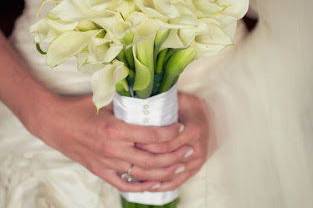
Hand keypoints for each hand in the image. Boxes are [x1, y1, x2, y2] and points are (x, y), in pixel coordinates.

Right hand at [25, 95, 192, 191]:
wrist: (53, 123)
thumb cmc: (78, 109)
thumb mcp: (103, 99)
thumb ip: (125, 100)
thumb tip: (146, 94)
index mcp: (115, 129)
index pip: (151, 134)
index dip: (170, 132)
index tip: (181, 127)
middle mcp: (113, 149)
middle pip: (152, 158)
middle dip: (175, 156)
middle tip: (189, 151)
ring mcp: (107, 163)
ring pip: (142, 174)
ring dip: (164, 172)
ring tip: (180, 167)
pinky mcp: (100, 171)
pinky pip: (124, 184)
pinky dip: (141, 186)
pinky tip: (155, 183)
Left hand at [138, 92, 215, 190]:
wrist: (205, 116)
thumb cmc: (189, 106)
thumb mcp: (179, 98)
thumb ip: (164, 98)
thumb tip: (140, 94)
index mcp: (194, 130)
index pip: (167, 143)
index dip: (149, 144)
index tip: (133, 141)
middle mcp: (197, 148)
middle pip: (167, 159)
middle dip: (147, 159)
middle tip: (128, 156)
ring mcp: (197, 160)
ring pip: (171, 173)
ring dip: (152, 174)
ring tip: (133, 172)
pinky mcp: (195, 168)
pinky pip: (178, 181)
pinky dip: (163, 185)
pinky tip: (148, 185)